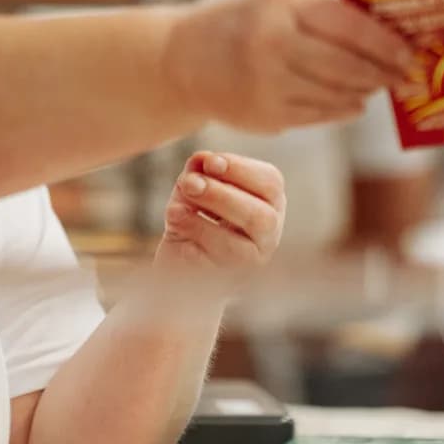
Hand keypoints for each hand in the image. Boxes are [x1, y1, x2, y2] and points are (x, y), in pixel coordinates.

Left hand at [158, 151, 284, 275]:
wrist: (175, 268)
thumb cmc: (191, 221)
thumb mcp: (192, 191)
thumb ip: (198, 173)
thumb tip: (201, 159)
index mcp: (268, 205)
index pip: (271, 183)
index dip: (240, 169)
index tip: (208, 162)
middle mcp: (267, 236)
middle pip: (261, 215)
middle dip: (222, 195)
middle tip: (189, 184)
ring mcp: (250, 263)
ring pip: (239, 245)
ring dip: (203, 220)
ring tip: (173, 211)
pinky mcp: (226, 284)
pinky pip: (214, 263)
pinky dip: (191, 242)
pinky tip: (176, 231)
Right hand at [167, 0, 414, 132]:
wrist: (179, 61)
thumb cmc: (237, 23)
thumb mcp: (273, 1)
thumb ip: (321, 12)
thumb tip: (385, 33)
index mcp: (278, 8)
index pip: (348, 25)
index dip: (385, 41)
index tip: (410, 51)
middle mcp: (271, 47)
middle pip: (347, 65)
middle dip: (384, 74)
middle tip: (408, 78)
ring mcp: (267, 86)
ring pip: (336, 95)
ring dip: (364, 93)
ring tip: (380, 88)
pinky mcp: (264, 117)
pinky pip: (317, 115)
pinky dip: (341, 110)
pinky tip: (352, 103)